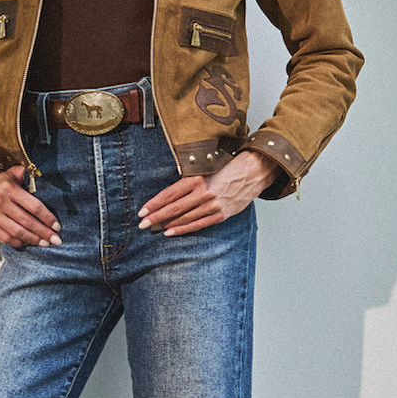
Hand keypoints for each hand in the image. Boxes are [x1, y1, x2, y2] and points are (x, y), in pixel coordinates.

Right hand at [0, 165, 61, 248]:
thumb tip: (34, 175)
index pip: (33, 206)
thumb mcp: (6, 175)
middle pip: (27, 221)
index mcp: (9, 189)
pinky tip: (27, 243)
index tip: (57, 226)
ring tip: (45, 244)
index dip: (47, 217)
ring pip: (17, 231)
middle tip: (56, 240)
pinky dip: (18, 242)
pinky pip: (4, 237)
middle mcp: (1, 202)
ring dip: (33, 240)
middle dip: (44, 232)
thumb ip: (21, 175)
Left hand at [137, 150, 278, 235]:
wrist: (253, 170)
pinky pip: (198, 224)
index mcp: (197, 179)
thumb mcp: (206, 167)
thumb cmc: (228, 165)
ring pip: (184, 218)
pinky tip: (171, 232)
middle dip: (156, 217)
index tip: (142, 211)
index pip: (169, 194)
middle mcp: (203, 193)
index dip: (155, 204)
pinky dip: (183, 229)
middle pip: (174, 208)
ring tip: (154, 228)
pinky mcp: (221, 213)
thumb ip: (190, 180)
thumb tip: (170, 192)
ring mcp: (213, 205)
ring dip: (167, 224)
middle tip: (142, 224)